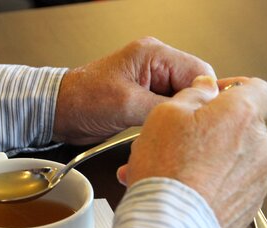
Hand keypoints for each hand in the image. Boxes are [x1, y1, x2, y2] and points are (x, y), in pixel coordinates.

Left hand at [53, 37, 214, 144]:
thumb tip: (194, 114)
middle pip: (193, 86)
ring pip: (182, 101)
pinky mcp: (144, 98)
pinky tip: (162, 133)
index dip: (206, 95)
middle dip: (192, 109)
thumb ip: (164, 107)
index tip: (205, 118)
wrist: (59, 112)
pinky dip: (168, 123)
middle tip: (189, 131)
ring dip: (179, 118)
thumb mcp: (126, 105)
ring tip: (173, 133)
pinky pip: (168, 110)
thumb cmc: (82, 99)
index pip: (199, 71)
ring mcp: (150, 82)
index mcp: (153, 54)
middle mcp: (155, 65)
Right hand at [117, 76, 266, 227]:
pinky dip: (213, 182)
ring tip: (173, 168)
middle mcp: (259, 146)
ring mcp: (258, 178)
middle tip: (182, 138)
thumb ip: (193, 93)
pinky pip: (232, 184)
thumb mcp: (166, 114)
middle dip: (214, 129)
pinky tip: (184, 187)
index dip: (236, 90)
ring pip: (234, 157)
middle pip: (242, 126)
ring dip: (209, 157)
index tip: (215, 98)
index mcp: (241, 115)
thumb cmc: (166, 169)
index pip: (260, 90)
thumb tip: (207, 88)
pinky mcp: (250, 205)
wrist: (169, 226)